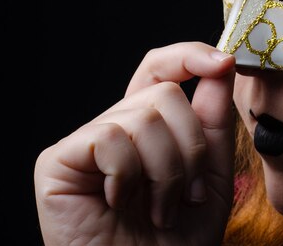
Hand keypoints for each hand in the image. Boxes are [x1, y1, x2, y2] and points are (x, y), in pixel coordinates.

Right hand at [34, 42, 235, 244]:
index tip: (223, 62)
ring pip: (143, 117)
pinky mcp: (58, 161)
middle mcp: (116, 126)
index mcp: (150, 126)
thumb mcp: (212, 172)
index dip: (189, 55)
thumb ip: (215, 118)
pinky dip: (128, 176)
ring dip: (166, 172)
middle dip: (190, 148)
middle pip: (165, 93)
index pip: (162, 69)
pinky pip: (108, 139)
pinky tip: (120, 203)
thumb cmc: (180, 237)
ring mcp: (86, 142)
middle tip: (187, 196)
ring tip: (160, 209)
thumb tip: (224, 59)